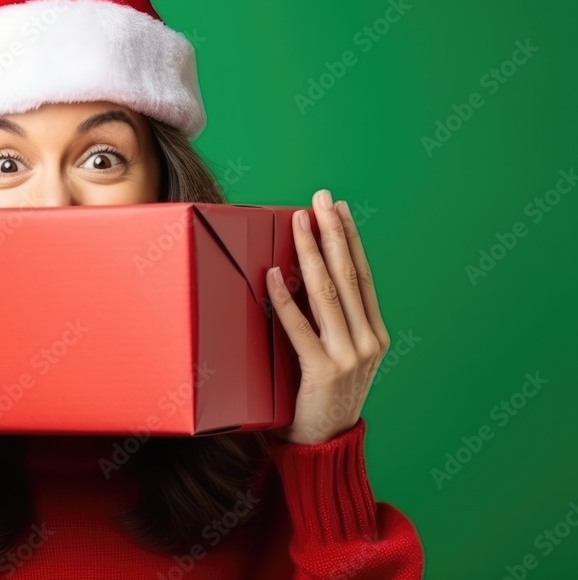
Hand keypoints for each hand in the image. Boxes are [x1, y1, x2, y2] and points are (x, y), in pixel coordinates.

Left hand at [265, 189, 390, 444]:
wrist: (326, 449)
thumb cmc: (320, 400)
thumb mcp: (337, 358)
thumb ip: (330, 326)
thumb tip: (302, 281)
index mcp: (374, 334)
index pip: (362, 276)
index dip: (350, 239)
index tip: (339, 208)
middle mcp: (368, 341)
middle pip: (348, 275)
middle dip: (333, 232)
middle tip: (321, 197)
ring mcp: (349, 356)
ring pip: (328, 293)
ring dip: (311, 252)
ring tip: (301, 221)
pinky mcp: (323, 371)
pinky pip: (299, 328)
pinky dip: (284, 299)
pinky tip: (272, 274)